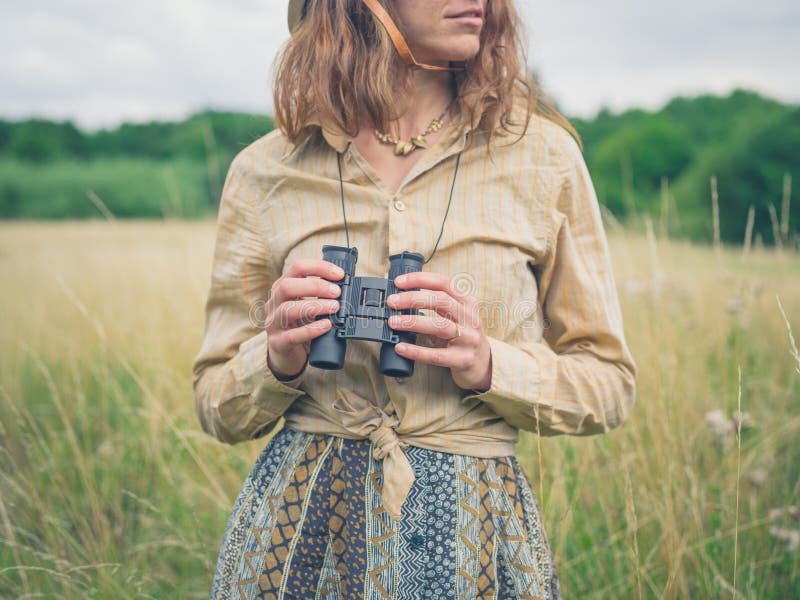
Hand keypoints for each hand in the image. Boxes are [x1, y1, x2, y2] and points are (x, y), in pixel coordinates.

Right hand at [264, 259, 344, 378]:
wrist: (286, 353)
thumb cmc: (300, 325)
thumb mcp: (308, 305)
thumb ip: (321, 296)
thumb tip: (347, 288)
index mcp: (282, 288)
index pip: (297, 268)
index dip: (319, 267)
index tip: (339, 274)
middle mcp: (274, 303)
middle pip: (287, 286)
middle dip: (315, 286)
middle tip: (337, 292)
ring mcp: (273, 323)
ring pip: (288, 309)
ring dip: (315, 306)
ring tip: (335, 307)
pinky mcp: (278, 343)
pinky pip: (292, 336)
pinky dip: (311, 330)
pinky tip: (326, 326)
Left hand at [386, 271, 491, 391]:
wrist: (483, 364)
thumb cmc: (463, 335)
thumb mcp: (457, 315)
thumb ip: (437, 305)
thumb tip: (401, 297)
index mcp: (467, 302)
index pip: (443, 282)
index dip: (420, 279)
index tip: (399, 282)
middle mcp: (470, 318)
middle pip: (441, 301)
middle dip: (413, 299)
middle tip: (392, 302)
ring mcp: (469, 339)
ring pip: (440, 326)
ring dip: (413, 322)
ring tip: (393, 322)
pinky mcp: (463, 359)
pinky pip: (437, 355)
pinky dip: (416, 351)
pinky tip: (401, 347)